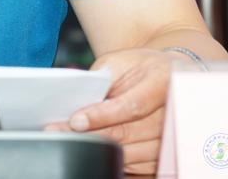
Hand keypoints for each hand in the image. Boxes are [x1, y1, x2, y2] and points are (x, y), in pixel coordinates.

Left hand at [45, 47, 175, 173]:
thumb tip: (79, 98)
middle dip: (89, 134)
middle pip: (126, 134)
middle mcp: (170, 114)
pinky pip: (133, 165)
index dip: (103, 115)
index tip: (76, 120)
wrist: (166, 77)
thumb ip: (102, 78)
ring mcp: (168, 138)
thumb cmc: (140, 67)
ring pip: (127, 153)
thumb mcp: (120, 61)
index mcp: (162, 82)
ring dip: (96, 148)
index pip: (131, 106)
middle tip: (57, 131)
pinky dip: (109, 157)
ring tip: (69, 139)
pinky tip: (91, 147)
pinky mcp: (162, 157)